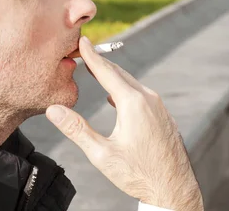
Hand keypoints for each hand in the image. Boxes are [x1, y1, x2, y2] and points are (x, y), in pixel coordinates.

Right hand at [46, 37, 203, 210]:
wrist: (174, 188)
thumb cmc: (138, 174)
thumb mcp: (101, 154)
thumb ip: (76, 129)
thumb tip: (54, 109)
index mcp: (133, 103)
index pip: (106, 72)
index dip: (91, 56)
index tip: (82, 40)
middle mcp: (148, 99)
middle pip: (119, 74)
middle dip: (100, 62)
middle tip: (85, 50)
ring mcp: (158, 107)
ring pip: (132, 84)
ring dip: (113, 75)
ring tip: (97, 70)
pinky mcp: (163, 115)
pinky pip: (142, 94)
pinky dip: (126, 88)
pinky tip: (116, 96)